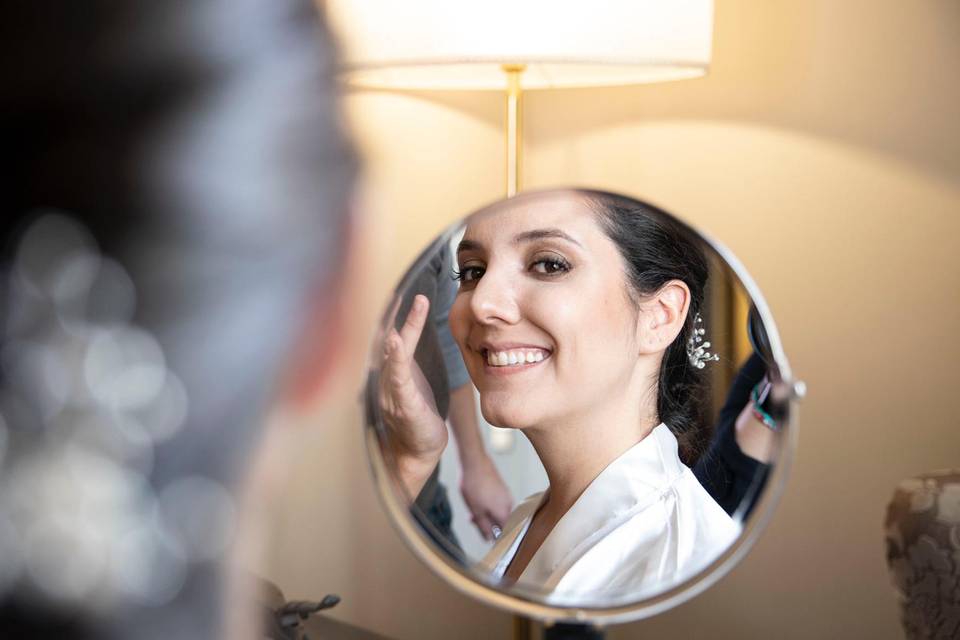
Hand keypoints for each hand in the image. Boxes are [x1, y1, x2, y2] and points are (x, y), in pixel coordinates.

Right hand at [378, 294, 447, 498]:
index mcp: (392, 371)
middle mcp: (386, 377)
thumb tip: (402, 334)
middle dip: (387, 311)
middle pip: (384, 337)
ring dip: (394, 325)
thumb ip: (405, 361)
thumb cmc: (415, 418)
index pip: (391, 334)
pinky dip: (395, 358)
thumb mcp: (412, 383)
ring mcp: (392, 390)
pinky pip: (398, 378)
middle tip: (392, 282)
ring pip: (390, 352)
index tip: (397, 286)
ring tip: (396, 301)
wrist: (415, 454)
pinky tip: (395, 341)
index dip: (393, 312)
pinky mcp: (403, 404)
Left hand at [460, 457, 512, 540]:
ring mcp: (506, 494)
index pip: (504, 532)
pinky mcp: (502, 487)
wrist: (474, 461)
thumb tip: (489, 538)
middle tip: (473, 520)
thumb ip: (484, 526)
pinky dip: (488, 504)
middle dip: (487, 523)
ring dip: (486, 513)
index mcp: (504, 512)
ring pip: (497, 511)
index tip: (484, 535)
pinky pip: (497, 501)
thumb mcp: (476, 511)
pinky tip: (476, 499)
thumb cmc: (474, 485)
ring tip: (472, 508)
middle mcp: (509, 504)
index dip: (494, 536)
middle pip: (501, 521)